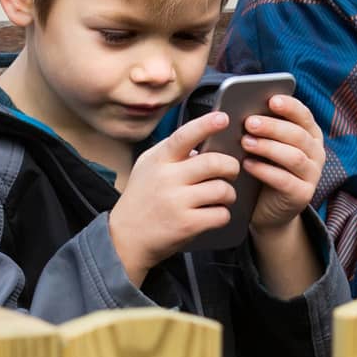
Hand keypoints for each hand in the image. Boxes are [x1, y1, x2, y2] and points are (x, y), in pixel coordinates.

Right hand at [109, 112, 243, 281]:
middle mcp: (167, 179)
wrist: (125, 238)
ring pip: (222, 190)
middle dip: (231, 166)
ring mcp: (176, 203)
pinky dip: (222, 214)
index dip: (205, 126)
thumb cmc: (142, 198)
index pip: (183, 137)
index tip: (223, 118)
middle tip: (230, 171)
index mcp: (159, 160)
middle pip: (214, 163)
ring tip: (221, 197)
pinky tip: (213, 214)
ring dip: (228, 194)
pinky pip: (220, 214)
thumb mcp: (148, 167)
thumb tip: (203, 145)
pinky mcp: (186, 225)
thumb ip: (171, 153)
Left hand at [241, 92, 326, 234]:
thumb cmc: (264, 170)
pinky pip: (286, 180)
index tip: (271, 100)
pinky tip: (248, 165)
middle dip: (273, 127)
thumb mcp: (266, 146)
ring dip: (269, 147)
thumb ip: (262, 130)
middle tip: (249, 122)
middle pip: (298, 135)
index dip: (290, 107)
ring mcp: (313, 175)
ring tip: (245, 142)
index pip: (304, 116)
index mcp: (310, 135)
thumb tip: (244, 111)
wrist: (269, 210)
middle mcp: (316, 153)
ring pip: (295, 157)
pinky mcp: (303, 195)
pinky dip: (265, 171)